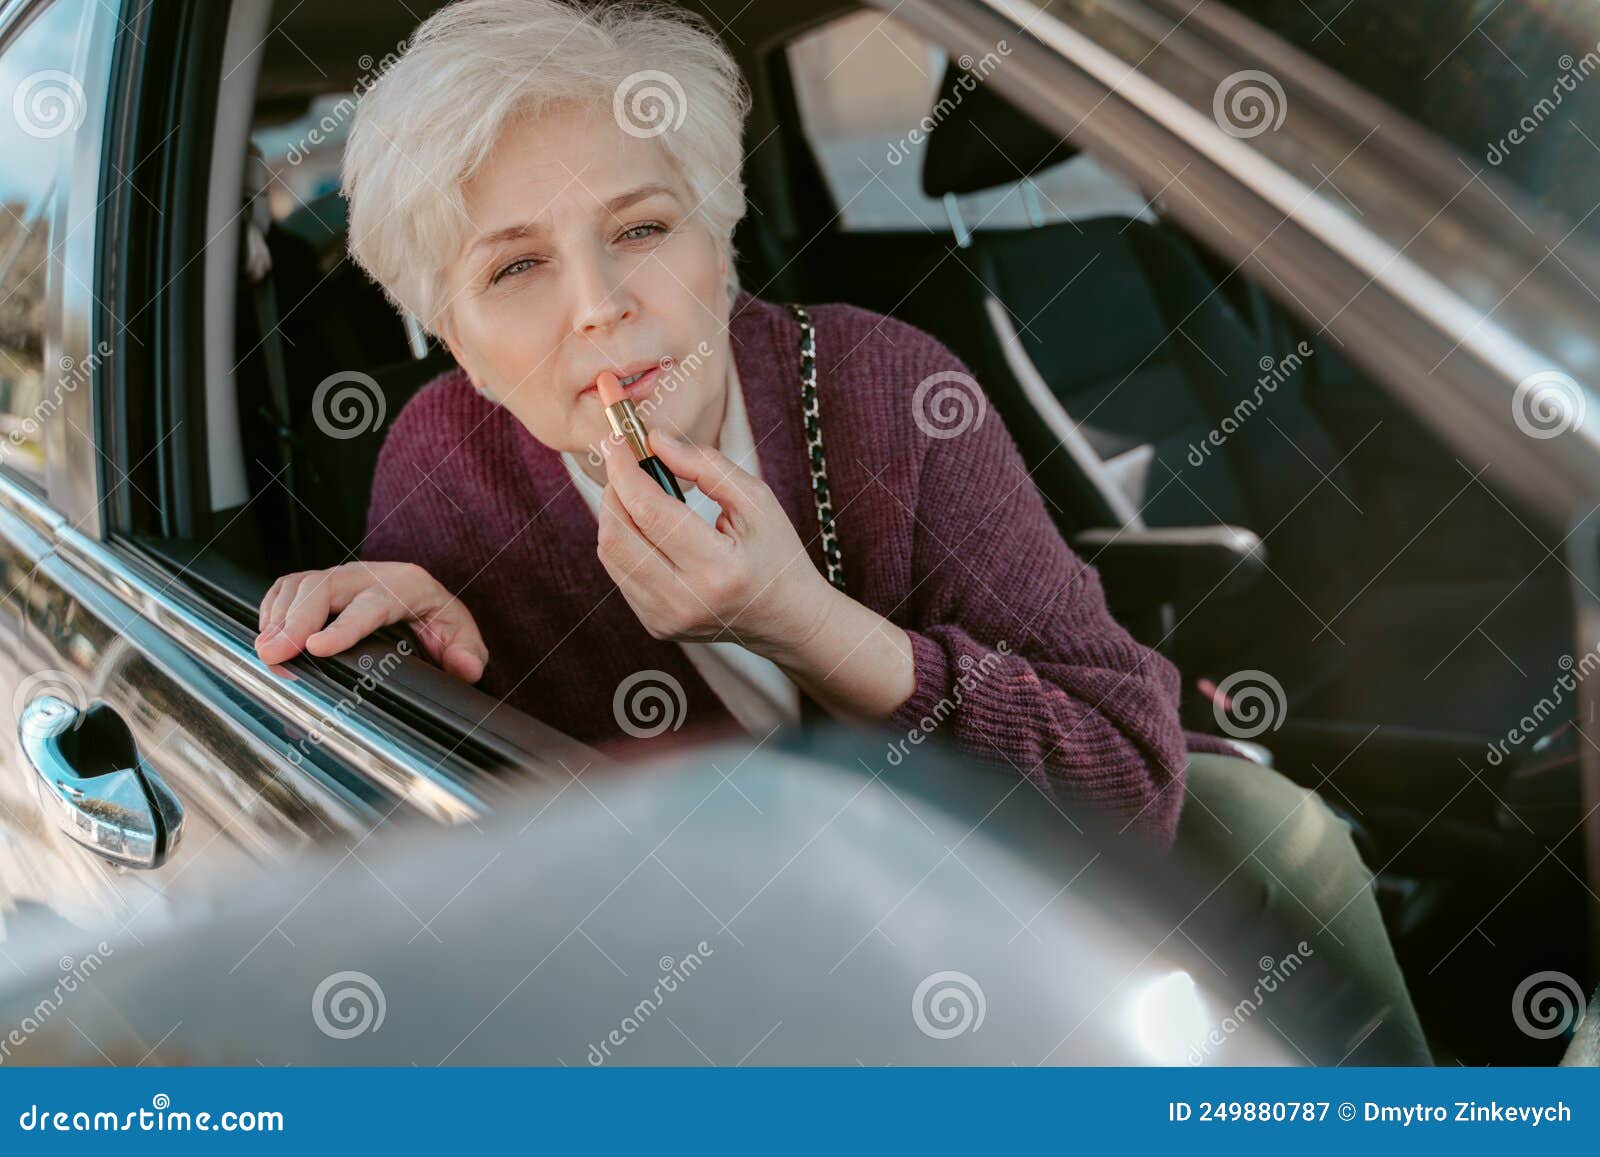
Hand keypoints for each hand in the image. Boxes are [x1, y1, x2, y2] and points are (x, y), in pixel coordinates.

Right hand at [255, 561, 487, 681]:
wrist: (426, 603)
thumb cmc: (439, 621)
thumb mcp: (462, 638)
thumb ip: (468, 654)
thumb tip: (466, 669)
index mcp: (407, 586)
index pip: (371, 605)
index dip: (343, 627)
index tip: (317, 648)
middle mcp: (370, 576)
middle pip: (325, 589)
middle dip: (296, 620)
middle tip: (273, 654)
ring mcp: (342, 578)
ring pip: (301, 585)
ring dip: (278, 617)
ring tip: (265, 651)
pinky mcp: (321, 584)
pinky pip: (288, 588)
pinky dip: (272, 610)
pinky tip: (266, 635)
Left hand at [596, 428, 833, 658]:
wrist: (786, 617)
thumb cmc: (776, 554)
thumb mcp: (756, 500)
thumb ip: (705, 465)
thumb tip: (656, 441)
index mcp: (719, 568)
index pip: (651, 513)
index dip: (626, 472)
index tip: (617, 440)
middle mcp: (686, 601)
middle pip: (617, 536)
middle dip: (614, 490)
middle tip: (626, 464)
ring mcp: (665, 618)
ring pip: (610, 555)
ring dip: (615, 514)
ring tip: (639, 492)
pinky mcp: (655, 624)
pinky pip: (620, 573)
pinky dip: (625, 540)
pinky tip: (647, 527)